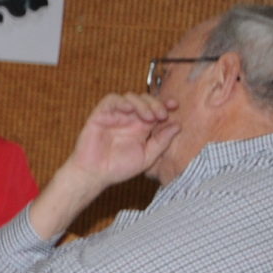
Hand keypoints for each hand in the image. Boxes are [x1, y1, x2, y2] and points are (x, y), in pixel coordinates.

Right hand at [61, 92, 175, 191]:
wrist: (94, 175)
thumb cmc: (118, 168)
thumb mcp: (147, 157)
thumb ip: (162, 142)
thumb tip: (177, 126)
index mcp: (142, 127)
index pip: (156, 109)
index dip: (166, 104)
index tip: (174, 106)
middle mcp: (130, 119)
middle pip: (146, 100)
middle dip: (156, 104)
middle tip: (162, 116)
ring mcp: (115, 116)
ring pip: (131, 97)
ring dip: (142, 104)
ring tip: (148, 117)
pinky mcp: (101, 115)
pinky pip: (111, 100)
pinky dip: (122, 101)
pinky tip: (129, 110)